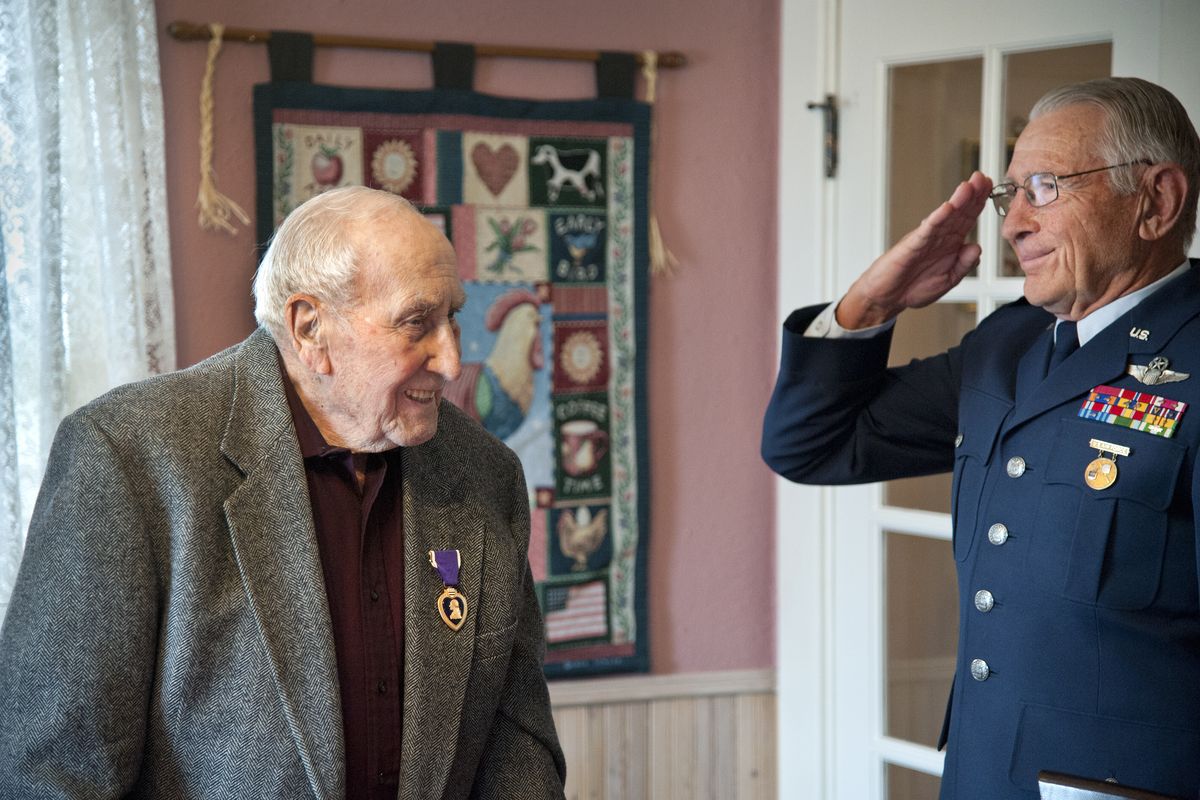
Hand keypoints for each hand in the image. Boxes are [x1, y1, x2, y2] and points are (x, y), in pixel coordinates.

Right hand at [836, 171, 992, 328]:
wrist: (886, 298)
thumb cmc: (913, 287)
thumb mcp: (949, 279)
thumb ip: (965, 265)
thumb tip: (977, 247)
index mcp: (950, 244)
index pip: (967, 218)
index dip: (979, 203)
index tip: (990, 186)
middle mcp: (939, 238)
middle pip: (959, 212)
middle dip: (972, 195)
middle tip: (982, 177)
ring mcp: (925, 240)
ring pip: (945, 217)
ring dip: (957, 201)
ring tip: (968, 186)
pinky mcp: (911, 246)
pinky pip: (927, 230)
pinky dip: (937, 219)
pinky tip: (946, 208)